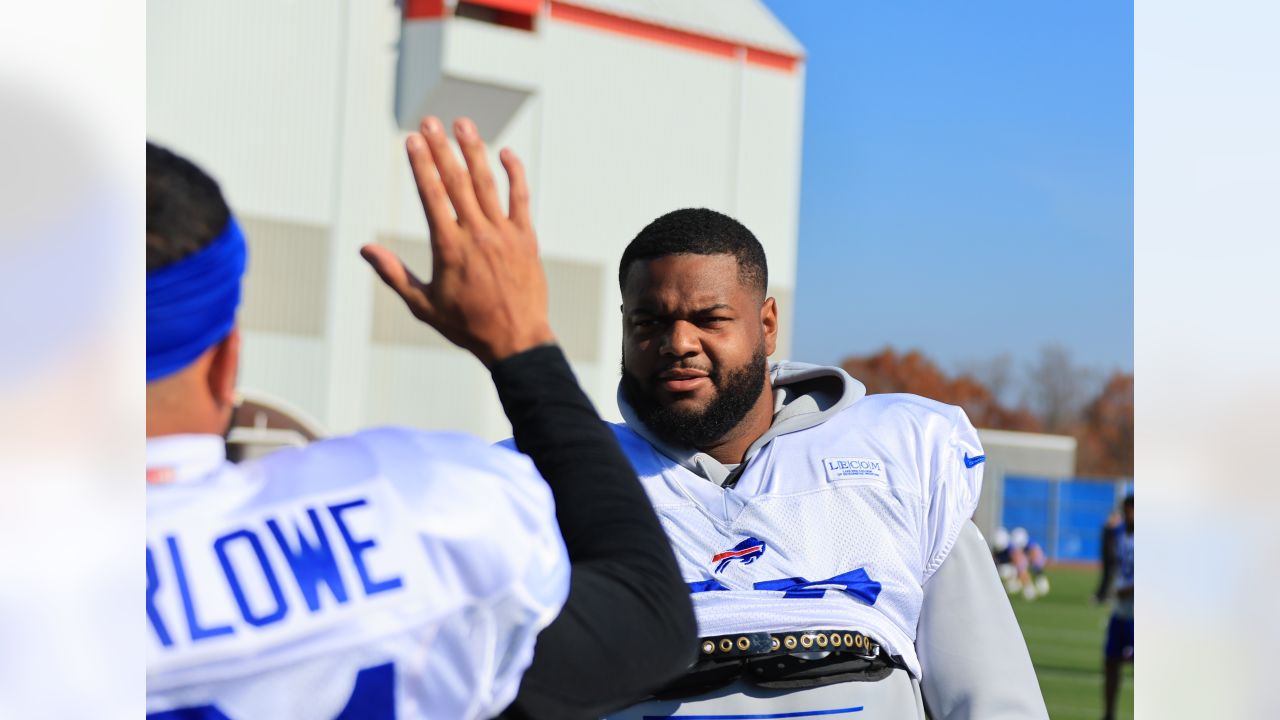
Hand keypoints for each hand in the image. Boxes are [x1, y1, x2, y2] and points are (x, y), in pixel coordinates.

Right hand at [361, 116, 553, 366]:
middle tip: (429, 121)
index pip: (432, 197)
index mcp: (449, 248)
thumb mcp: (423, 305)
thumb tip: (364, 249)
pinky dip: (515, 174)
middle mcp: (477, 235)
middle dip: (441, 149)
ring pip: (488, 184)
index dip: (422, 165)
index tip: (412, 141)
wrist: (516, 340)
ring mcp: (504, 234)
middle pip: (457, 182)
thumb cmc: (466, 325)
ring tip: (463, 124)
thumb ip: (394, 274)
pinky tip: (505, 153)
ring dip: (475, 151)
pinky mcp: (527, 238)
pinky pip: (521, 199)